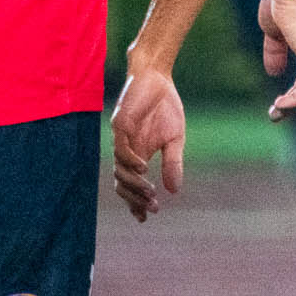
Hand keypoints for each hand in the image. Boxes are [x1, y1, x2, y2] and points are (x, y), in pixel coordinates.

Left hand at [109, 63, 186, 221]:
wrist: (156, 77)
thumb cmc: (165, 106)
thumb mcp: (175, 139)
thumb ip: (173, 163)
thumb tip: (174, 191)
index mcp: (138, 155)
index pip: (132, 185)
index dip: (136, 202)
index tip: (147, 217)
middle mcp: (126, 151)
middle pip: (122, 183)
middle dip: (135, 198)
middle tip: (150, 207)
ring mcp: (121, 139)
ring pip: (120, 169)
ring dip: (134, 183)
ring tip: (149, 192)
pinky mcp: (120, 125)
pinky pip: (122, 149)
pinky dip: (131, 161)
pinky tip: (144, 168)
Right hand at [258, 0, 295, 119]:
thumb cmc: (281, 2)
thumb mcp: (275, 33)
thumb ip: (276, 52)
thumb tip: (273, 72)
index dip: (295, 90)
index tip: (278, 102)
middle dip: (295, 104)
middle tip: (275, 115)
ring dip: (293, 106)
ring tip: (275, 115)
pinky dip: (295, 99)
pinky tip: (280, 105)